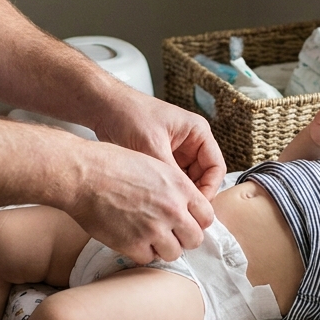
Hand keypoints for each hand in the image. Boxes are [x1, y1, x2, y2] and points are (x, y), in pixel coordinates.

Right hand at [66, 141, 213, 262]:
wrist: (82, 174)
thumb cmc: (111, 164)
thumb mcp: (153, 165)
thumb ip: (174, 187)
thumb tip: (184, 206)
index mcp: (180, 187)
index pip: (207, 216)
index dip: (196, 221)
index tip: (185, 222)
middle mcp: (172, 209)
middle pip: (195, 239)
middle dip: (182, 238)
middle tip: (168, 233)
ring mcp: (154, 229)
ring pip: (174, 254)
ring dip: (162, 248)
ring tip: (147, 237)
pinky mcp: (133, 244)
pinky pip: (148, 259)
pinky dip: (140, 253)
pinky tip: (131, 240)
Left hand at [94, 92, 226, 200]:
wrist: (103, 107)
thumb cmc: (129, 114)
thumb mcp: (152, 146)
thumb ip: (170, 174)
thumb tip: (183, 201)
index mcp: (197, 133)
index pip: (215, 168)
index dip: (209, 189)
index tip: (195, 206)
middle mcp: (191, 143)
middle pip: (203, 178)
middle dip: (193, 195)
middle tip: (181, 212)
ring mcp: (176, 152)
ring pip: (186, 182)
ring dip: (179, 194)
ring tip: (167, 209)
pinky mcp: (161, 160)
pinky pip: (171, 181)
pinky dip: (166, 191)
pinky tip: (156, 201)